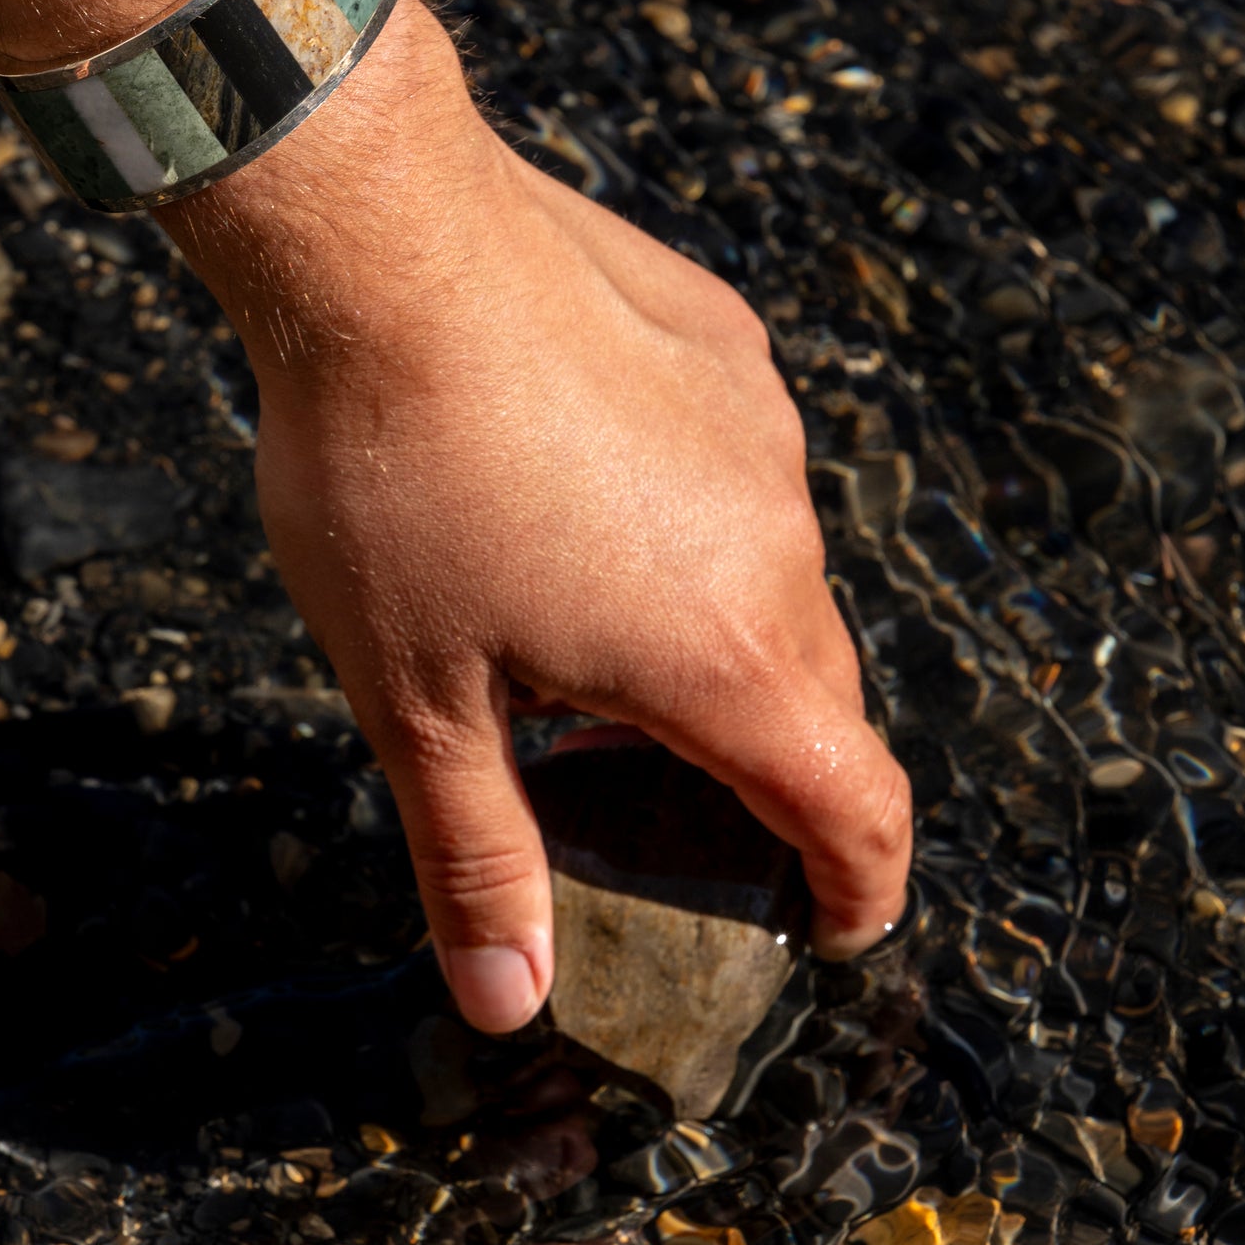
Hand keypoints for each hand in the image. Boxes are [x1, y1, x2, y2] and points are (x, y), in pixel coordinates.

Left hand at [163, 0, 911, 1033]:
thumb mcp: (414, 697)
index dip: (860, 888)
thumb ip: (479, 858)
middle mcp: (775, 544)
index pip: (856, 805)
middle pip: (821, 697)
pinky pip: (744, 466)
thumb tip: (511, 1002)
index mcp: (719, 653)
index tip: (839, 925)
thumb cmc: (387, 479)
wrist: (383, 243)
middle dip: (769, 768)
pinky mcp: (730, 347)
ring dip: (721, 629)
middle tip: (672, 796)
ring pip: (779, 575)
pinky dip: (693, 514)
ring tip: (590, 628)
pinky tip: (581, 486)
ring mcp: (763, 434)